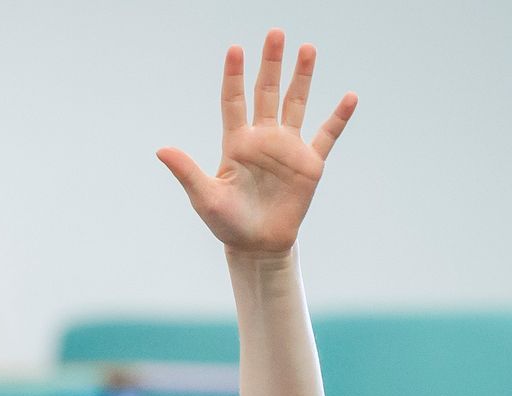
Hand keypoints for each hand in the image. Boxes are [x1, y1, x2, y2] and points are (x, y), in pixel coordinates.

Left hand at [157, 29, 355, 254]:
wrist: (258, 246)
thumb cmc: (228, 223)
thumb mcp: (205, 197)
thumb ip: (187, 171)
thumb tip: (161, 150)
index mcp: (236, 142)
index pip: (233, 100)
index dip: (234, 76)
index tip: (235, 50)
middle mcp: (263, 138)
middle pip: (267, 92)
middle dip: (271, 63)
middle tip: (276, 33)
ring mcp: (287, 149)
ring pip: (295, 104)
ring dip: (302, 77)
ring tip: (307, 49)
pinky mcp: (309, 164)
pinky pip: (327, 136)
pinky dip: (339, 118)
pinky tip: (350, 97)